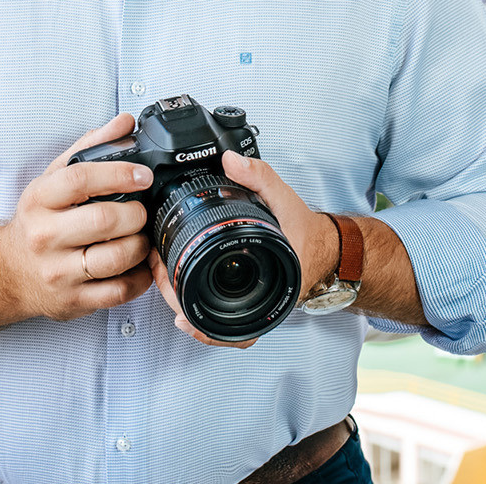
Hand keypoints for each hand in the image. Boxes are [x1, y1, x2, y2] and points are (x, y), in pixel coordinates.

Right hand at [0, 113, 154, 321]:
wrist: (8, 271)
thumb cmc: (38, 220)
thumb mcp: (54, 178)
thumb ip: (91, 147)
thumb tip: (125, 123)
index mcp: (39, 199)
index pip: (80, 179)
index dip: (118, 173)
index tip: (143, 175)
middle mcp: (45, 235)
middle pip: (104, 220)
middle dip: (136, 213)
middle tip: (142, 211)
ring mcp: (58, 271)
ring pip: (115, 258)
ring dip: (140, 245)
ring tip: (141, 237)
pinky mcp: (72, 300)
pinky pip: (118, 291)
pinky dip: (139, 277)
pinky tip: (138, 264)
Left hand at [150, 151, 339, 347]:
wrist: (326, 247)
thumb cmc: (306, 231)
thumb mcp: (284, 197)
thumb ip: (258, 176)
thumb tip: (229, 160)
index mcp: (269, 284)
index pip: (229, 312)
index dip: (193, 306)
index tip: (170, 282)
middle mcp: (261, 302)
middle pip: (212, 321)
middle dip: (178, 299)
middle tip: (159, 272)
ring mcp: (255, 306)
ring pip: (215, 325)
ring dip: (186, 306)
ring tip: (164, 280)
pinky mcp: (250, 301)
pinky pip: (225, 323)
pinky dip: (203, 319)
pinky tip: (184, 305)